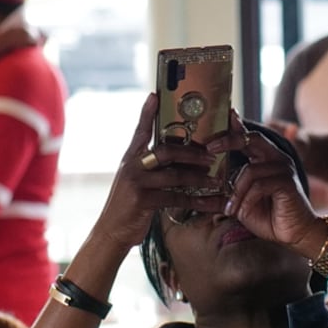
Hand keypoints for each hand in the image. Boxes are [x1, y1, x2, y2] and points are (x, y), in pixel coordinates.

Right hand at [82, 96, 218, 256]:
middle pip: (166, 150)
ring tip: (216, 180)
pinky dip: (198, 201)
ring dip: (199, 178)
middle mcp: (132, 166)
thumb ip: (149, 167)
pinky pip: (176, 198)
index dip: (147, 113)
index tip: (155, 95)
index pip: (140, 130)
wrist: (110, 232)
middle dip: (192, 152)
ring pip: (175, 175)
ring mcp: (136, 182)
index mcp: (130, 158)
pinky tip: (211, 203)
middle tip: (212, 155)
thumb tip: (176, 157)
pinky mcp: (143, 200)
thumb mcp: (134, 181)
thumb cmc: (128, 206)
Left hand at [219, 123, 327, 263]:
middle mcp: (275, 158)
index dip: (234, 125)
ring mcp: (283, 169)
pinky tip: (241, 211)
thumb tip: (193, 199)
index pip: (247, 137)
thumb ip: (220, 198)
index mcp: (264, 159)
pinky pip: (260, 185)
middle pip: (251, 139)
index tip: (220, 116)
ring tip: (229, 209)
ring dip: (235, 192)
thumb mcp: (238, 205)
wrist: (293, 234)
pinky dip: (246, 200)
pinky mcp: (287, 182)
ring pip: (250, 171)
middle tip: (209, 147)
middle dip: (229, 140)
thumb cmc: (267, 217)